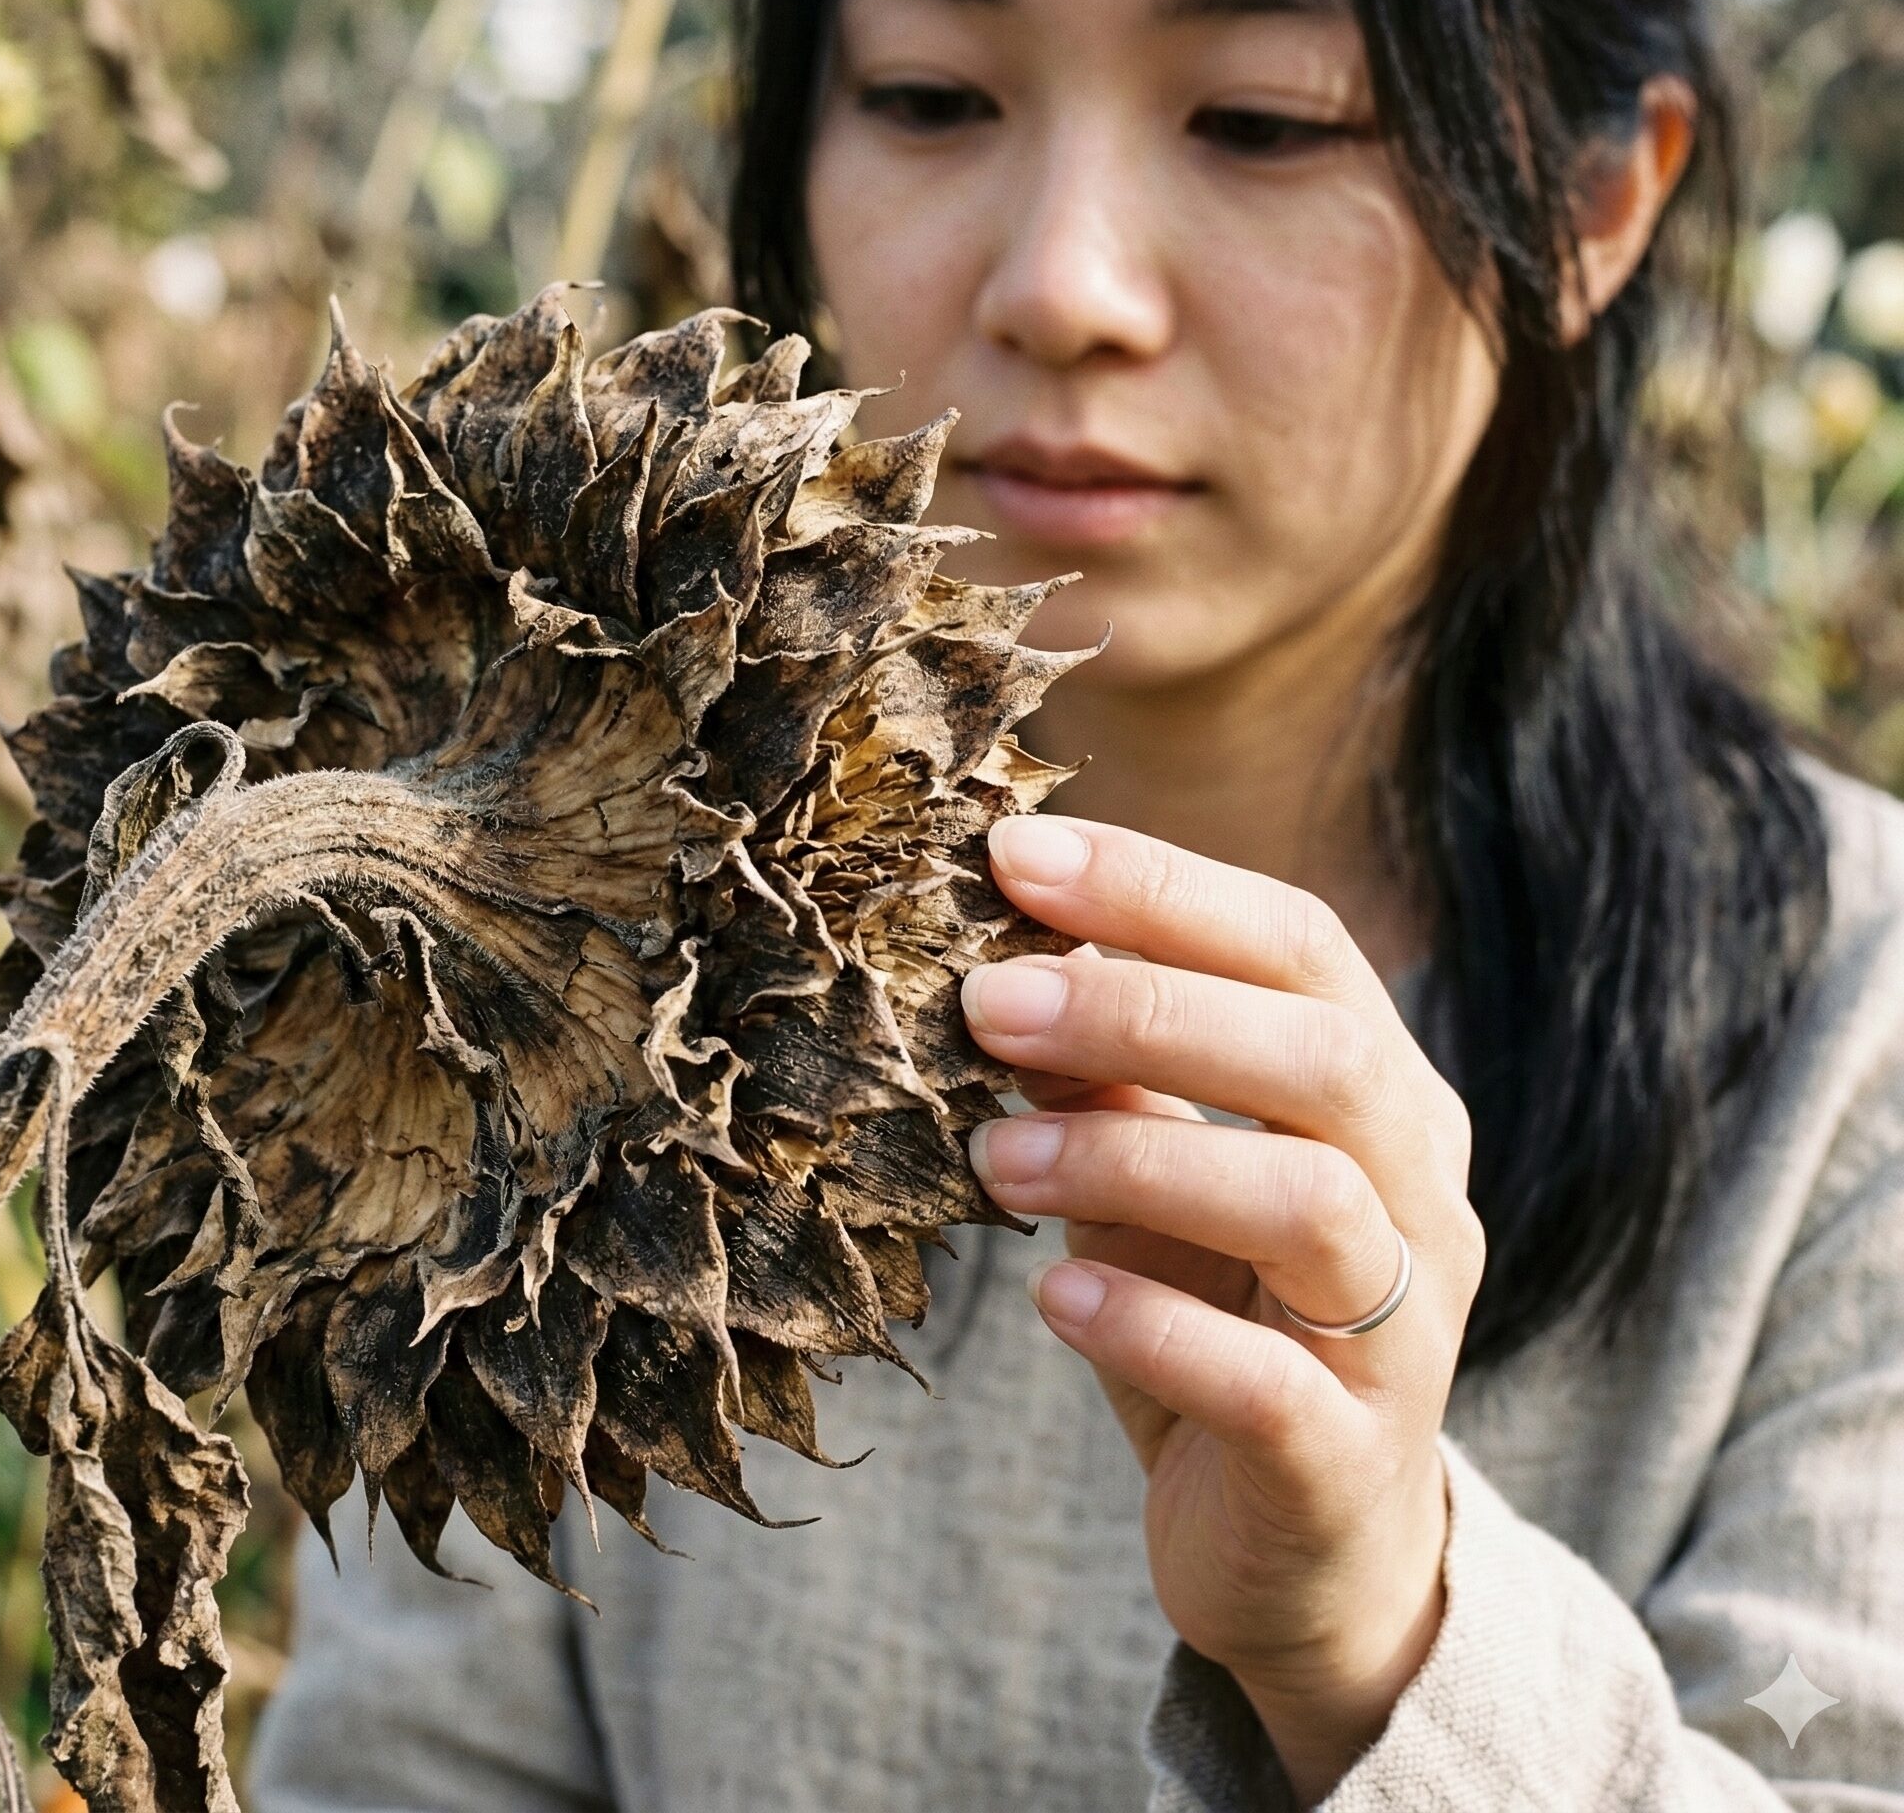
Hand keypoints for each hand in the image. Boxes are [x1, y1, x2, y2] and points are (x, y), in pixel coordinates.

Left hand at [961, 814, 1485, 1803]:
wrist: (1304, 1553)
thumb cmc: (1218, 1321)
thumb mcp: (1150, 1184)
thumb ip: (1106, 1083)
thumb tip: (1002, 963)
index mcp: (1381, 1096)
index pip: (1300, 943)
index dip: (1160, 887)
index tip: (1011, 856)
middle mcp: (1422, 1196)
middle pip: (1324, 1057)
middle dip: (1146, 1010)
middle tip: (985, 1002)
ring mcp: (1407, 1334)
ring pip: (1313, 1207)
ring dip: (1135, 1158)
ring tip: (996, 1159)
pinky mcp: (1352, 1463)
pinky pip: (1273, 1385)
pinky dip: (1153, 1327)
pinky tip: (1055, 1299)